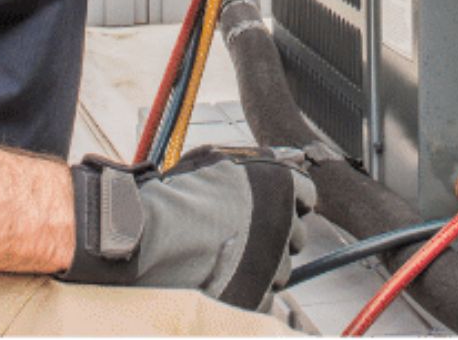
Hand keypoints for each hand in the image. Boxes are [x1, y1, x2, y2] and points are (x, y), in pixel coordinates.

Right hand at [62, 145, 315, 310]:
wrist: (149, 238)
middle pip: (296, 235)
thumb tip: (286, 157)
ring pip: (281, 269)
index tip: (272, 207)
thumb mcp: (221, 162)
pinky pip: (266, 299)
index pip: (307, 195)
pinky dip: (251, 293)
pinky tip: (224, 279)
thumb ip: (259, 160)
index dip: (288, 201)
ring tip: (227, 257)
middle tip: (243, 233)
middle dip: (277, 234)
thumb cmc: (179, 195)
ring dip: (263, 265)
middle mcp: (285, 224)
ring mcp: (273, 264)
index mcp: (282, 186)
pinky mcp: (258, 299)